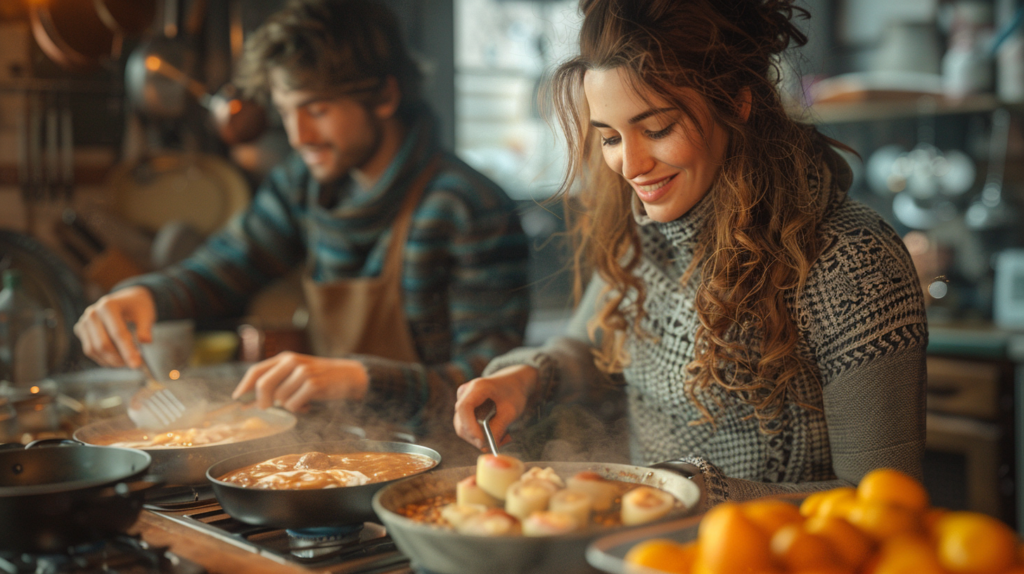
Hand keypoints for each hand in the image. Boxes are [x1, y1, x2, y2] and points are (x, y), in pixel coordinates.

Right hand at [73, 286, 155, 368]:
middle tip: (135, 363)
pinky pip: (90, 350)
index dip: (127, 351)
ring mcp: (84, 322)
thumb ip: (145, 328)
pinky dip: (103, 359)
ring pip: (93, 350)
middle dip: (119, 358)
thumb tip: (146, 341)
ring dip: (111, 360)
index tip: (137, 365)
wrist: (126, 299)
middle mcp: (92, 313)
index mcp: (108, 306)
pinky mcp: (81, 330)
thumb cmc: (137, 307)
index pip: (117, 333)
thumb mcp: (146, 314)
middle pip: (102, 344)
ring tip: (127, 361)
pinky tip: (117, 359)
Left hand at [232, 352, 369, 411]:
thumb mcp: (296, 374)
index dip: (244, 386)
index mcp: (285, 358)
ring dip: (288, 405)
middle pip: (263, 384)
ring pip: (280, 398)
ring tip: (301, 401)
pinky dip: (299, 409)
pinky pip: (293, 404)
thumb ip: (275, 383)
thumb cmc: (319, 377)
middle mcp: (292, 362)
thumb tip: (248, 401)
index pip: (256, 370)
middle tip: (266, 407)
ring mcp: (303, 372)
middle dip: (262, 400)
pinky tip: (308, 405)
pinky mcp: (314, 384)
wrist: (349, 375)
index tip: (237, 399)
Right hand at [453, 364, 537, 450]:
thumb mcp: (512, 411)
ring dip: (481, 438)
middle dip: (477, 438)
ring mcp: (462, 400)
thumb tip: (485, 447)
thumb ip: (499, 427)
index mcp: (477, 387)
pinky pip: (467, 427)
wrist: (513, 382)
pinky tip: (497, 432)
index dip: (470, 427)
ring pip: (463, 428)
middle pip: (461, 422)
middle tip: (499, 443)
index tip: (482, 441)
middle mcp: (465, 393)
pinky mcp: (464, 409)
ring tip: (503, 436)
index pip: (464, 408)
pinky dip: (481, 435)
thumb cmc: (513, 393)